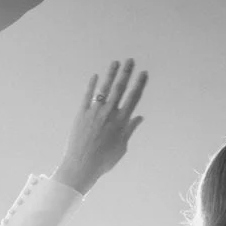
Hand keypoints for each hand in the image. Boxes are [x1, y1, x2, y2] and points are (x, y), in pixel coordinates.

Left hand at [54, 59, 148, 193]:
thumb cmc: (104, 160)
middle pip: (120, 89)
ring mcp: (95, 112)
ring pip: (105, 89)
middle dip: (126, 73)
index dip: (139, 84)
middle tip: (130, 60)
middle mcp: (110, 114)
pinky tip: (96, 76)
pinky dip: (92, 85)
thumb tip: (139, 117)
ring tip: (115, 62)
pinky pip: (88, 96)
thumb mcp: (121, 147)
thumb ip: (129, 130)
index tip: (144, 73)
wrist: (82, 165)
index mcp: (121, 122)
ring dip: (111, 74)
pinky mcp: (82, 113)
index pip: (133, 98)